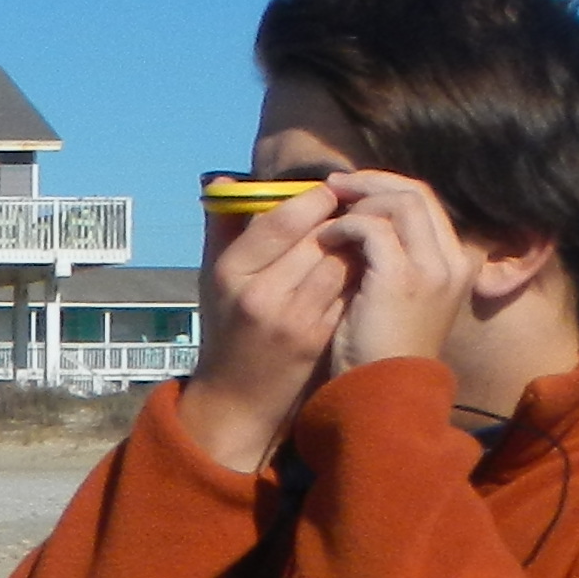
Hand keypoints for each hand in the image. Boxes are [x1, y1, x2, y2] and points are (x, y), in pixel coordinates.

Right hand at [173, 181, 350, 474]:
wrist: (239, 397)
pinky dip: (363, 274)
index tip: (328, 192)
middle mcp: (263, 295)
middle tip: (355, 207)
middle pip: (318, 238)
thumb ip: (221, 227)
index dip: (312, 200)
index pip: (280, 221)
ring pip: (343, 263)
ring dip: (359, 244)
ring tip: (363, 235)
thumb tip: (224, 180)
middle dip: (342, 218)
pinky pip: (353, 291)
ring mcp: (295, 320)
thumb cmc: (226, 327)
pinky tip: (366, 268)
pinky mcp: (322, 338)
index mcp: (232, 273)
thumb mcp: (212, 277)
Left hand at [316, 172, 477, 378]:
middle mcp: (453, 261)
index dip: (387, 187)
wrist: (387, 395)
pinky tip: (324, 240)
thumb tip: (363, 223)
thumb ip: (393, 260)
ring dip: (357, 203)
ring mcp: (431, 268)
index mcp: (457, 265)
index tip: (352, 189)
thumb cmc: (382, 352)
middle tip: (334, 186)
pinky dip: (343, 227)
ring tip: (327, 216)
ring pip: (398, 202)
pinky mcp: (401, 278)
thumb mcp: (396, 299)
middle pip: (416, 194)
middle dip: (371, 182)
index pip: (427, 204)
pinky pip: (371, 228)